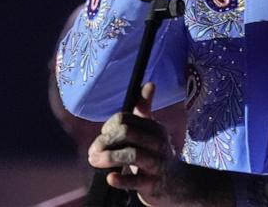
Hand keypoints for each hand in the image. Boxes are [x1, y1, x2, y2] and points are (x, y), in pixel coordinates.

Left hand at [88, 83, 231, 205]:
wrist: (175, 183)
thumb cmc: (155, 153)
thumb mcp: (150, 130)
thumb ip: (145, 108)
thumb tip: (150, 84)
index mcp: (154, 127)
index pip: (125, 119)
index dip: (109, 127)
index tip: (103, 135)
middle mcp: (158, 143)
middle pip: (127, 133)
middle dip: (104, 142)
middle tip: (93, 152)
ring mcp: (157, 164)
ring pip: (132, 154)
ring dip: (108, 158)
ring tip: (95, 162)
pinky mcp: (154, 184)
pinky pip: (136, 180)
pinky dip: (121, 179)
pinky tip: (110, 178)